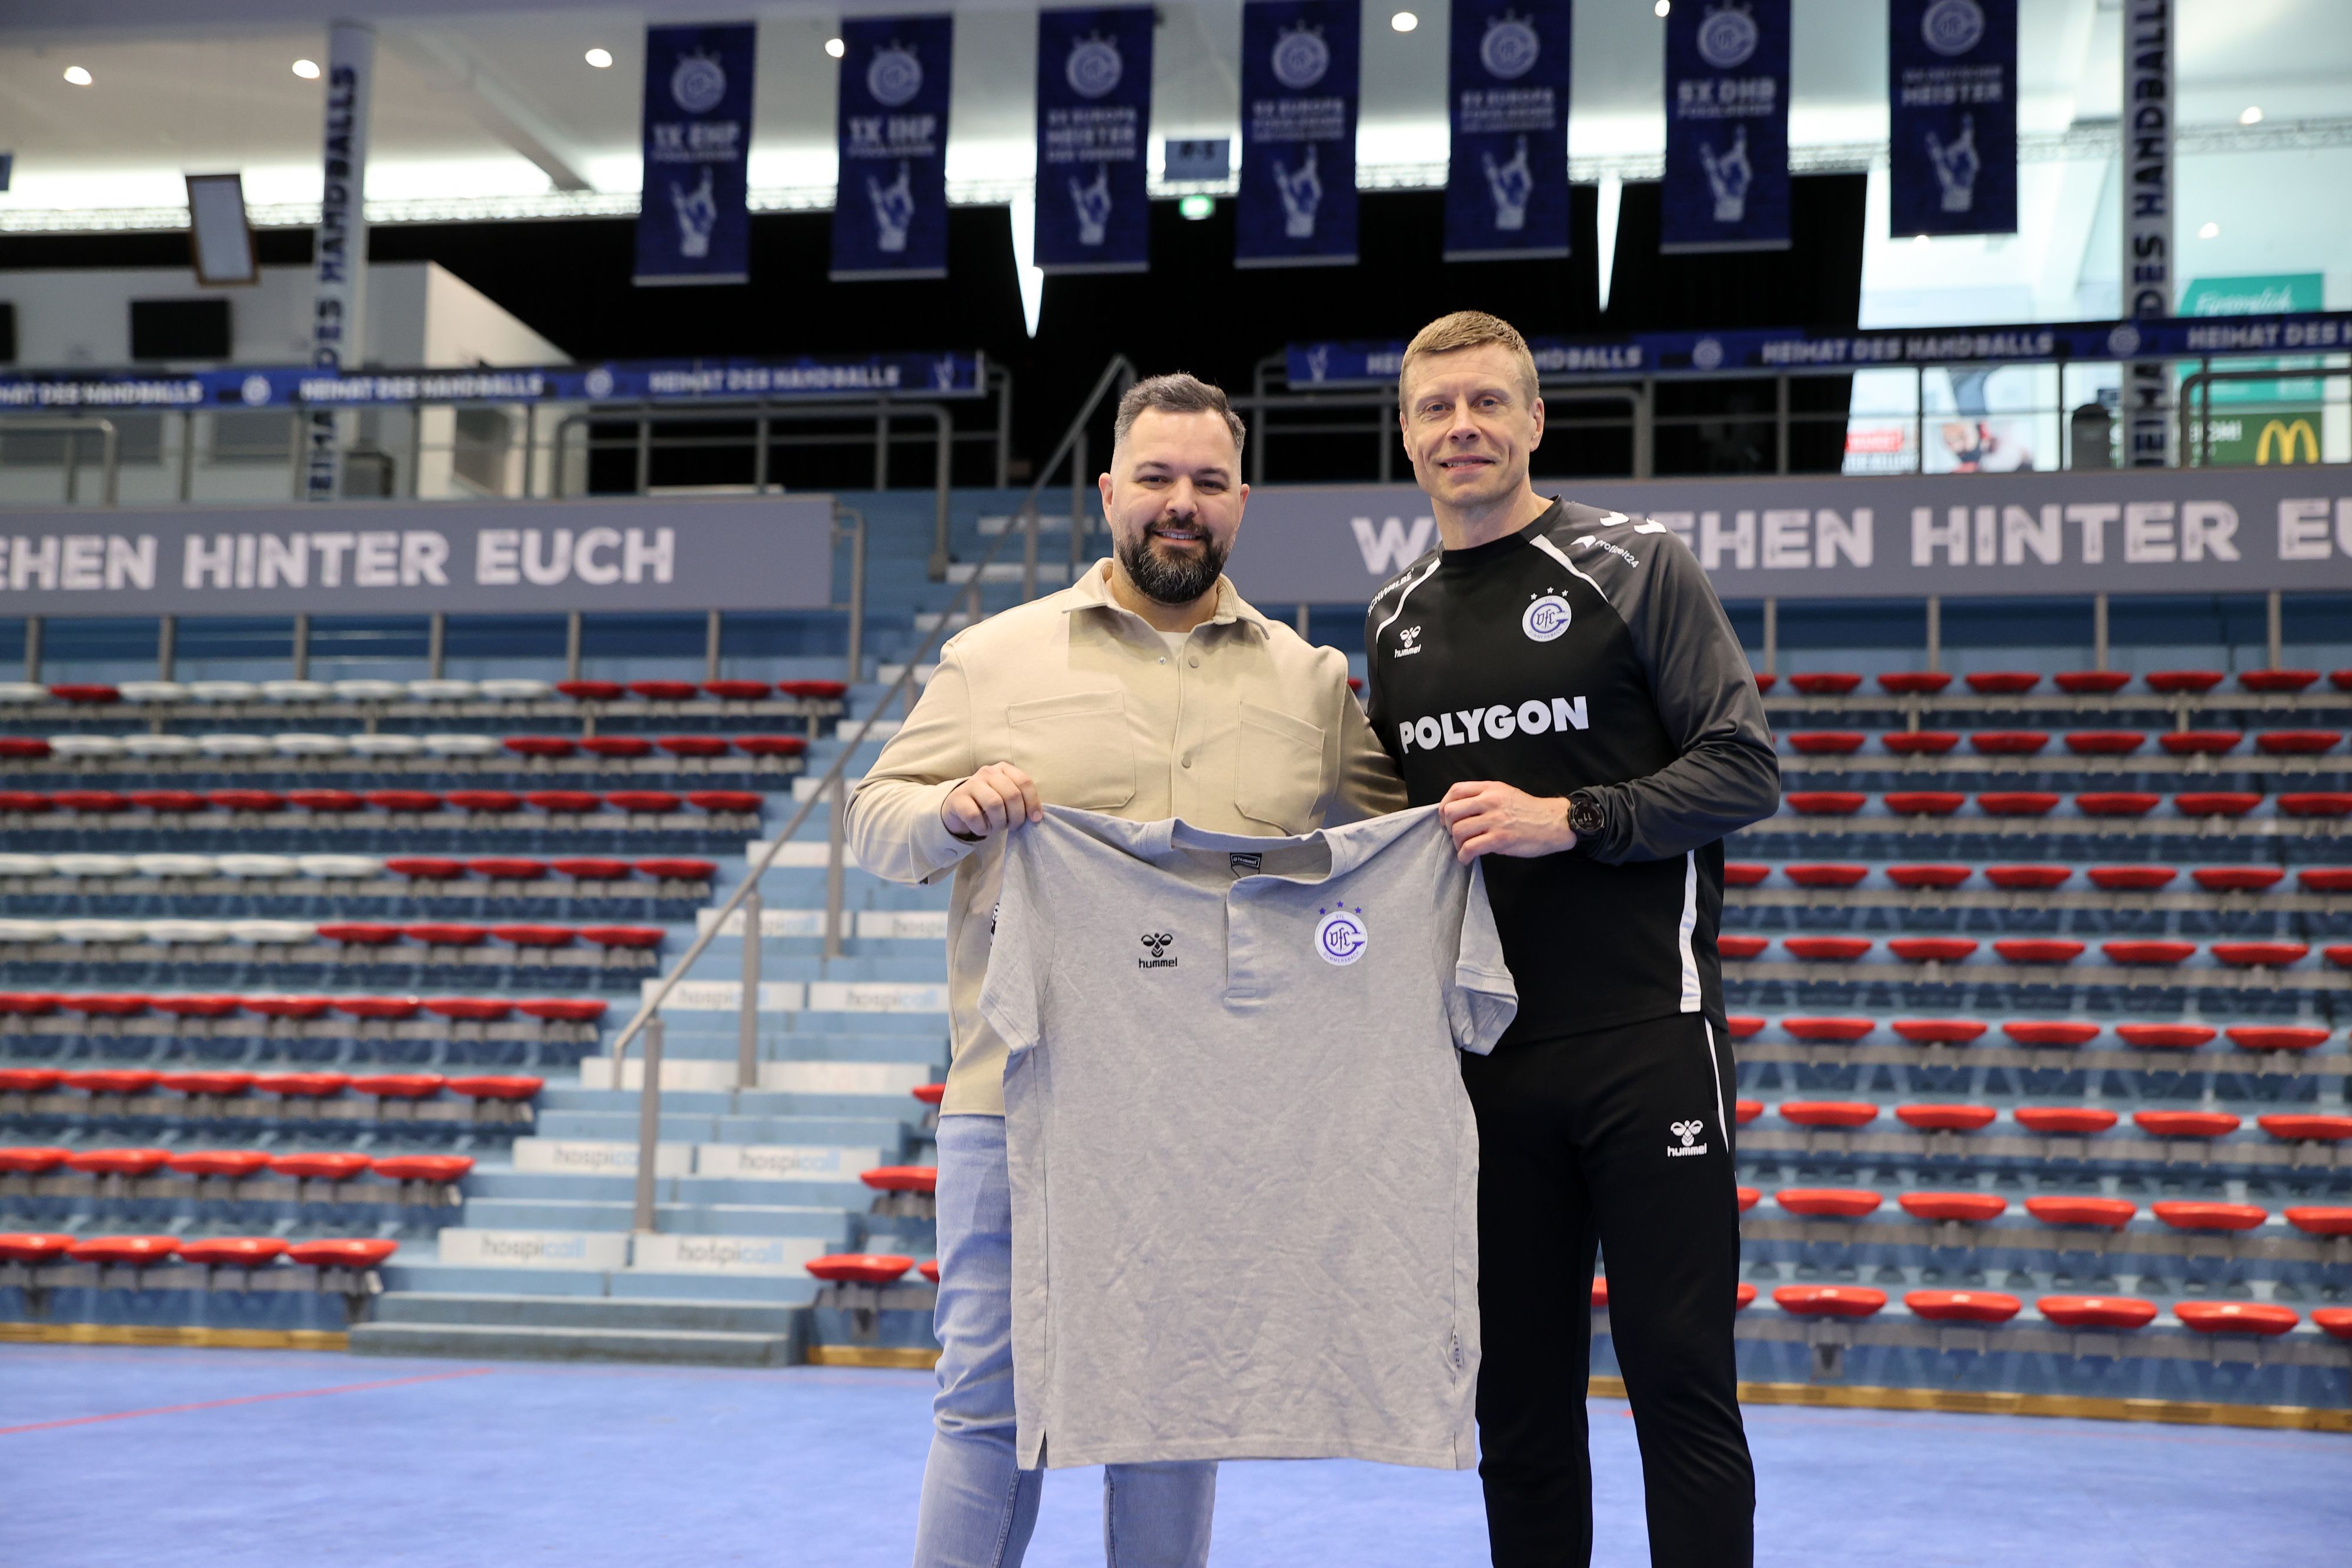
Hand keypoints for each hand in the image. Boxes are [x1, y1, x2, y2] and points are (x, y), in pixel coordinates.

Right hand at [942, 762, 1041, 840]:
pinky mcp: (957, 798)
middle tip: (1013, 826)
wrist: (960, 806)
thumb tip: (1036, 816)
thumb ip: (1022, 800)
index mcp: (1004, 769)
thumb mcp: (1007, 797)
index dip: (1033, 802)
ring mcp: (971, 783)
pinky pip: (974, 816)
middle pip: (1012, 794)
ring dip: (1000, 822)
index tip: (1035, 819)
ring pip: (994, 804)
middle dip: (1017, 816)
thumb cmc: (990, 802)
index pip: (1024, 782)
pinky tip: (983, 829)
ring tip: (998, 827)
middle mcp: (987, 772)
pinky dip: (982, 828)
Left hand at [1439, 781, 1576, 863]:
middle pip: (1452, 811)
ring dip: (1457, 843)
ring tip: (1465, 848)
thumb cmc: (1530, 811)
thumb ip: (1484, 797)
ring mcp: (1495, 820)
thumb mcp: (1506, 794)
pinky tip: (1468, 858)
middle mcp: (1490, 801)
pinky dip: (1464, 856)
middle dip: (1449, 826)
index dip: (1444, 805)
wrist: (1555, 823)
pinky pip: (1470, 848)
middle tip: (1456, 835)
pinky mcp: (1500, 839)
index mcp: (1490, 788)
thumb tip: (1460, 811)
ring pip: (1458, 831)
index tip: (1446, 818)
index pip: (1455, 790)